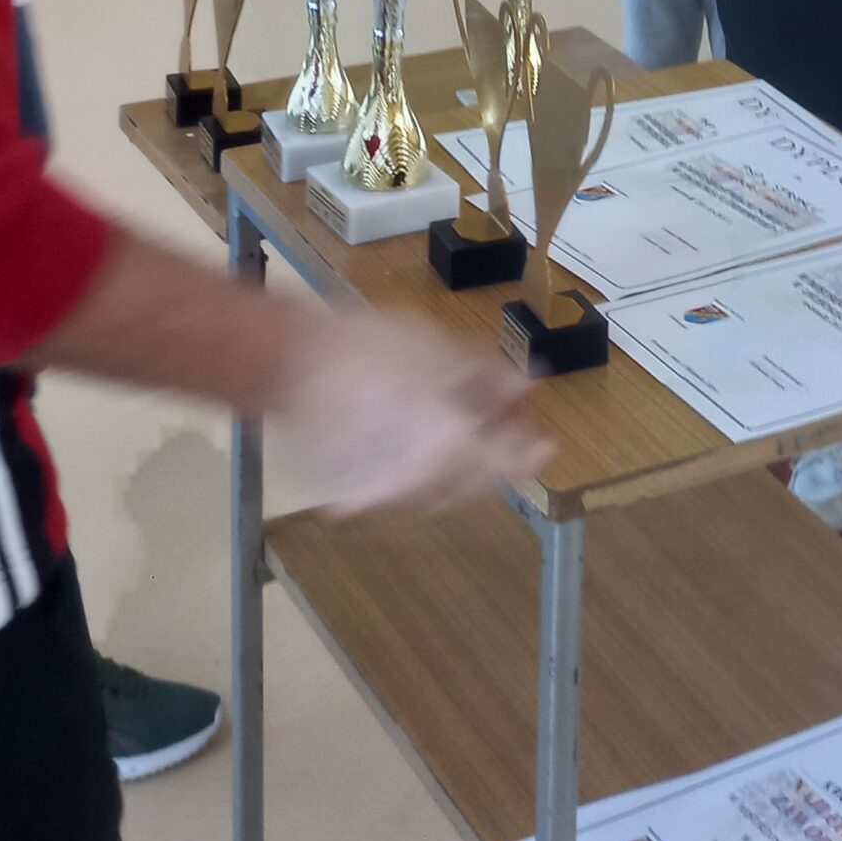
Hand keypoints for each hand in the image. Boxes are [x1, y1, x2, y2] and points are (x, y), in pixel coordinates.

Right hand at [273, 312, 549, 512]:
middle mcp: (425, 484)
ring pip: (443, 491)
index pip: (510, 464)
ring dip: (463, 467)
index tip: (547, 440)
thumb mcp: (442, 351)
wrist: (294, 365)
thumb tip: (527, 388)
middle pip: (478, 483)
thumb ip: (490, 377)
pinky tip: (419, 440)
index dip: (532, 452)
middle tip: (504, 422)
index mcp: (452, 449)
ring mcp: (389, 492)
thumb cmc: (373, 347)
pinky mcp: (361, 493)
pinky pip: (405, 490)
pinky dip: (422, 471)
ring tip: (463, 427)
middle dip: (496, 455)